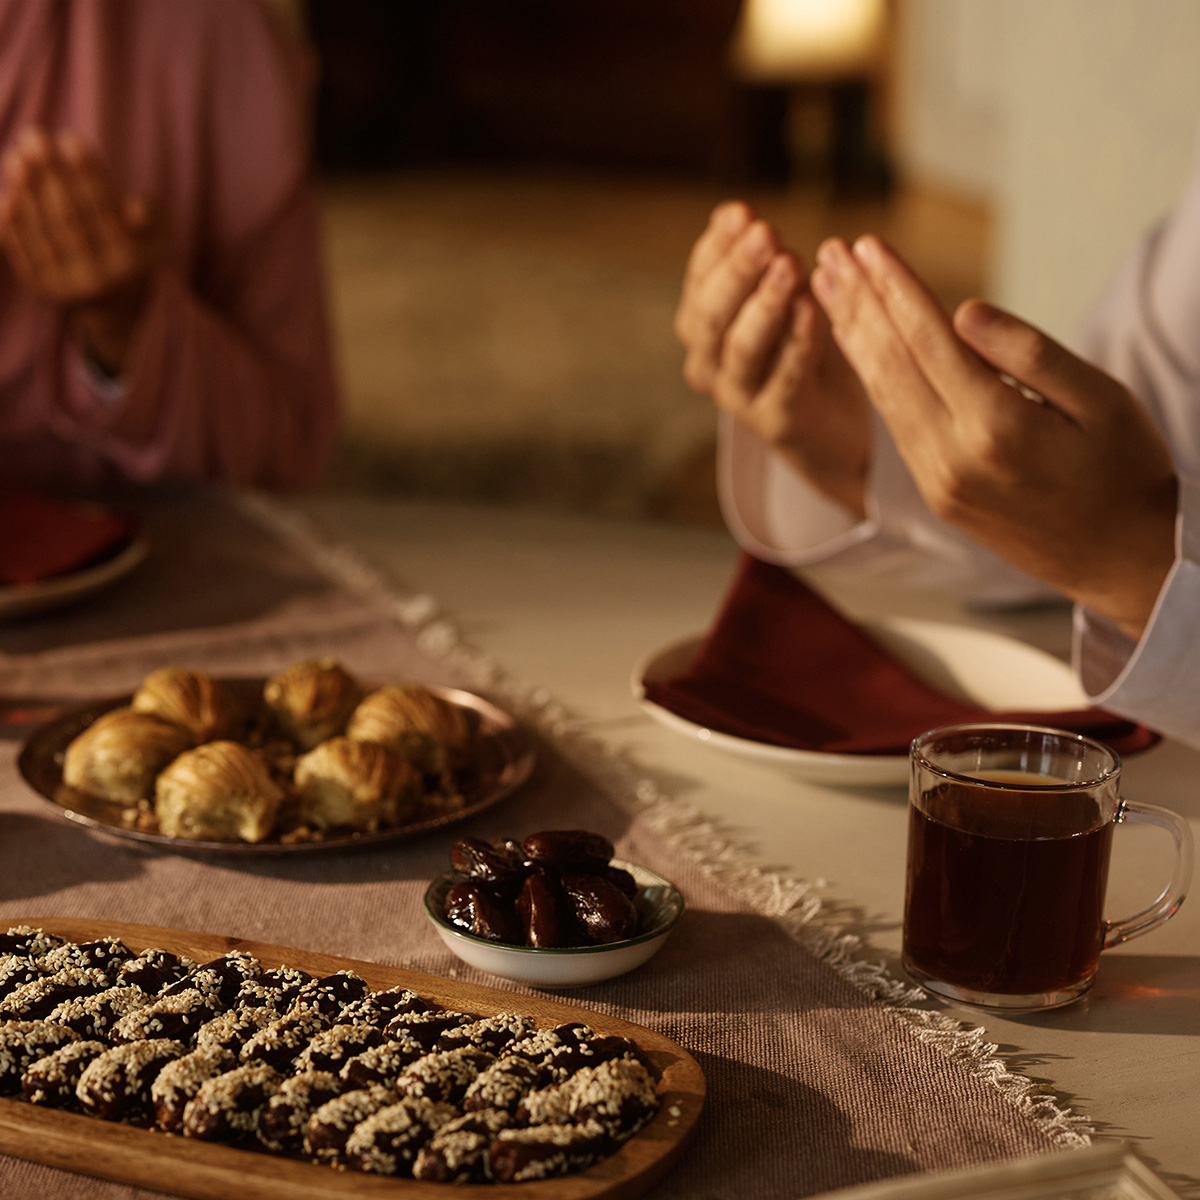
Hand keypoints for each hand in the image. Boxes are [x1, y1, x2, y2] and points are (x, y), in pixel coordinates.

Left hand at [0, 126, 162, 372]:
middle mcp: (98, 278)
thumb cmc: (136, 252)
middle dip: (50, 175)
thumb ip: (154, 214)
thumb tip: (131, 210)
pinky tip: (7, 193)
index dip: (87, 175)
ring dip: (26, 191)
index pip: (105, 212)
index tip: (70, 139)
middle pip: (70, 219)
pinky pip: (23, 250)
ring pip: (43, 232)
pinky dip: (13, 222)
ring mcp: (68, 286)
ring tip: (17, 156)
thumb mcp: (159, 234)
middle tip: (35, 137)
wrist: (116, 306)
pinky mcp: (42, 290)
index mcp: (129, 262)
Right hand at [674, 201, 871, 517]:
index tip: (741, 212)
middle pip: (711, 316)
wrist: (831, 430)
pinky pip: (785, 377)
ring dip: (764, 303)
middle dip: (736, 271)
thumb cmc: (803, 351)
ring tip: (788, 264)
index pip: (699, 282)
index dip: (717, 248)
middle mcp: (709, 365)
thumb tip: (732, 211)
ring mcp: (740, 398)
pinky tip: (812, 307)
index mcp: (703, 330)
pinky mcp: (777, 421)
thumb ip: (758, 260)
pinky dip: (797, 340)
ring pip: (741, 348)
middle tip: (765, 232)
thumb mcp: (780, 298)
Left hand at [810, 234, 1177, 639]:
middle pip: (891, 365)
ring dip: (853, 337)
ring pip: (883, 396)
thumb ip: (1031, 353)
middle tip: (831, 254)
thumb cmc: (1124, 470)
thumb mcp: (1103, 401)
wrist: (1120, 561)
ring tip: (828, 288)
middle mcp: (953, 458)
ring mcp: (937, 481)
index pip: (930, 341)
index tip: (867, 245)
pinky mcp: (935, 494)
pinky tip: (858, 345)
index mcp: (997, 428)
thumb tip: (963, 310)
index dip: (895, 288)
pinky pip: (894, 424)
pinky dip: (872, 377)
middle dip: (859, 303)